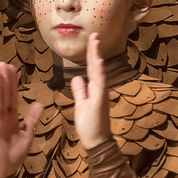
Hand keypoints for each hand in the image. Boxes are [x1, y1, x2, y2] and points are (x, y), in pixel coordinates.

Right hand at [0, 62, 41, 177]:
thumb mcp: (27, 134)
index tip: (11, 67)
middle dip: (3, 80)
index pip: (12, 95)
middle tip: (2, 64)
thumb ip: (32, 119)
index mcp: (11, 116)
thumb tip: (39, 103)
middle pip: (3, 96)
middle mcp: (2, 118)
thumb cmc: (15, 152)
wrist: (6, 170)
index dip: (12, 82)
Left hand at [69, 33, 112, 148]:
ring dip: (97, 57)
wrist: (97, 142)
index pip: (92, 68)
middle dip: (95, 50)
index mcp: (95, 89)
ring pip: (99, 72)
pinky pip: (100, 85)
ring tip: (95, 42)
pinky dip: (100, 73)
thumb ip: (80, 91)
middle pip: (97, 66)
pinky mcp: (100, 102)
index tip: (91, 40)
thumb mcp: (81, 104)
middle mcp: (100, 89)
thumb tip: (76, 78)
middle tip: (94, 34)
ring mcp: (101, 95)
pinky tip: (99, 63)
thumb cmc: (90, 125)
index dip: (91, 54)